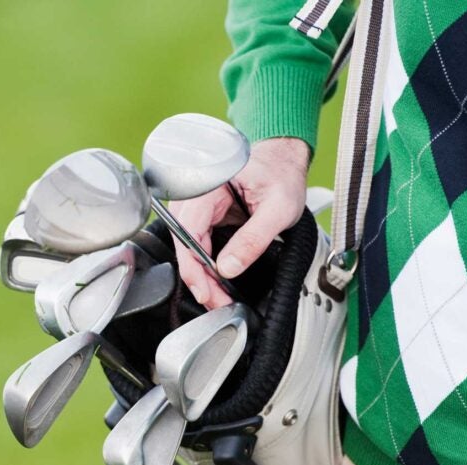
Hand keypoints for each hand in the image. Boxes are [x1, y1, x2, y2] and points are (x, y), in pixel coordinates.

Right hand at [169, 137, 309, 308]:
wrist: (282, 160)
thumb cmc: (281, 174)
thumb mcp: (277, 209)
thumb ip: (253, 240)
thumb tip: (228, 269)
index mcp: (208, 186)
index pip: (187, 232)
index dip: (194, 268)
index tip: (206, 292)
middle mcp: (194, 196)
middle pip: (184, 243)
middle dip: (199, 278)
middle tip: (217, 302)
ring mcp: (196, 206)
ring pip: (188, 247)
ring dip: (201, 275)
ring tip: (218, 296)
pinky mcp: (203, 216)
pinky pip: (196, 244)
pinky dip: (206, 264)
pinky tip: (217, 280)